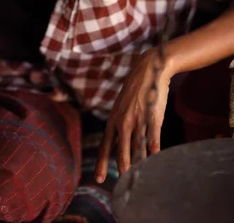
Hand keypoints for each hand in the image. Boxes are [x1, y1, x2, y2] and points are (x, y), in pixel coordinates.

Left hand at [95, 48, 171, 182]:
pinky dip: (154, 151)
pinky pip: (152, 138)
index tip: (99, 178)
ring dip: (138, 164)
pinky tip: (155, 161)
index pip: (105, 145)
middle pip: (120, 150)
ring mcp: (138, 119)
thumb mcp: (122, 106)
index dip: (102, 162)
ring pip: (136, 147)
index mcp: (114, 119)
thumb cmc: (136, 90)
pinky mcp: (152, 117)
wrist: (148, 69)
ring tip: (138, 178)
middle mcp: (123, 121)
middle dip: (120, 168)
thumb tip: (118, 140)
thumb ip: (120, 123)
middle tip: (120, 184)